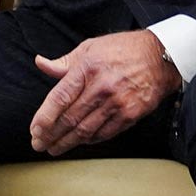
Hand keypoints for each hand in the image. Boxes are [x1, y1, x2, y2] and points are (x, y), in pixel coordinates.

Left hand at [28, 31, 178, 154]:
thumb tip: (41, 63)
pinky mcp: (130, 115)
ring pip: (86, 129)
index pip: (60, 97)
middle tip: (39, 144)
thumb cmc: (123, 49)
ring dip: (67, 142)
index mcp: (87, 68)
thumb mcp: (90, 47)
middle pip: (70, 118)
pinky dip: (90, 140)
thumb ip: (65, 61)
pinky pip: (105, 133)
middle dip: (51, 134)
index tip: (35, 129)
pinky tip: (80, 142)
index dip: (44, 117)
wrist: (160, 57)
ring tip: (55, 148)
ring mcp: (117, 103)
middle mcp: (101, 87)